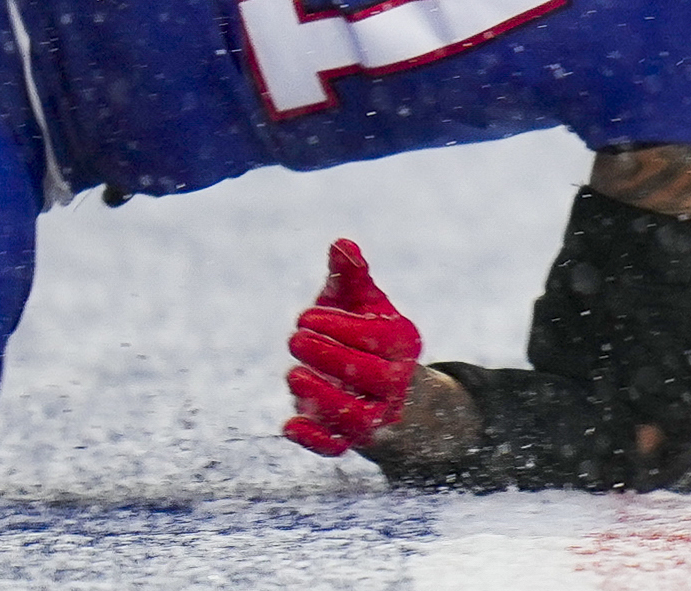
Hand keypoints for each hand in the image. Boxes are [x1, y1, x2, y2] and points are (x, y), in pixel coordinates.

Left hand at [281, 238, 423, 457]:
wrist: (383, 389)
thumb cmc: (364, 334)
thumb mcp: (362, 304)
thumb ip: (351, 277)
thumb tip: (340, 244)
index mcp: (403, 343)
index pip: (376, 337)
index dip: (339, 327)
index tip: (304, 317)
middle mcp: (395, 381)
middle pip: (370, 375)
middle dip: (330, 356)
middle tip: (295, 339)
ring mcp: (374, 415)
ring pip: (355, 416)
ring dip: (323, 397)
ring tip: (292, 374)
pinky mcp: (349, 440)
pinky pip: (335, 447)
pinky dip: (313, 439)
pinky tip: (288, 423)